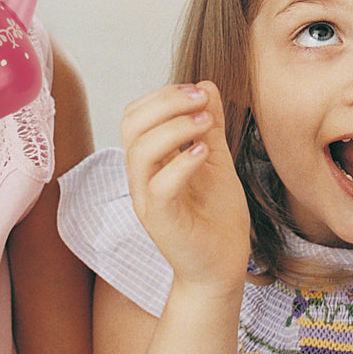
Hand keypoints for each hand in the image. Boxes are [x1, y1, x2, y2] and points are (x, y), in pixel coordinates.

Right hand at [121, 81, 249, 293]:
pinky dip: (183, 162)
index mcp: (148, 161)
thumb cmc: (216, 217)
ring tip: (207, 124)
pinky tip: (206, 153)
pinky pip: (160, 185)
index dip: (163, 95)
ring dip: (175, 127)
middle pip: (131, 124)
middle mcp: (140, 177)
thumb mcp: (217, 161)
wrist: (221, 268)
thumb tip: (206, 84)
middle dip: (166, 102)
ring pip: (140, 151)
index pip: (135, 114)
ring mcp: (147, 199)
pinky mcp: (161, 220)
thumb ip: (209, 126)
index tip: (199, 92)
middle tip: (201, 100)